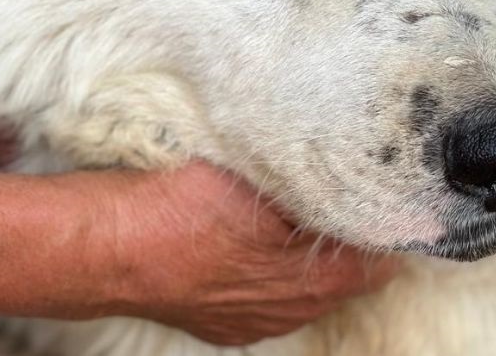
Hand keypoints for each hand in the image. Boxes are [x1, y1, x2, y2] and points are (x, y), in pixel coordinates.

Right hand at [75, 163, 400, 345]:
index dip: (387, 220)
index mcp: (314, 279)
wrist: (108, 246)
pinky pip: (268, 298)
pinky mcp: (225, 323)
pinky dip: (271, 272)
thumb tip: (363, 172)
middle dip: (349, 237)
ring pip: (308, 288)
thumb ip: (317, 180)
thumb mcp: (259, 176)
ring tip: (291, 214)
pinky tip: (252, 243)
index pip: (384, 257)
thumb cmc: (181, 206)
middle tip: (342, 192)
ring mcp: (257, 321)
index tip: (383, 190)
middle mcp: (292, 310)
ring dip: (308, 257)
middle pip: (348, 275)